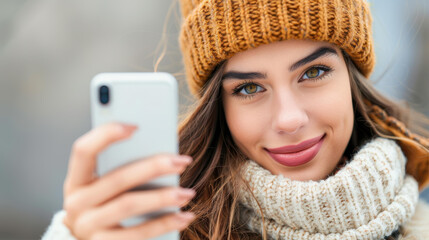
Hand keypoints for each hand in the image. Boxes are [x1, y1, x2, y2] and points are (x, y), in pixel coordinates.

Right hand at [62, 123, 194, 239]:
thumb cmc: (105, 205)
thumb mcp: (104, 186)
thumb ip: (121, 167)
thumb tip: (160, 151)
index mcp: (76, 180)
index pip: (83, 151)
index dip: (106, 135)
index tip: (136, 126)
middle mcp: (76, 203)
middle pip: (117, 179)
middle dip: (153, 167)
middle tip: (182, 161)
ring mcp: (87, 227)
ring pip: (128, 205)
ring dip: (163, 197)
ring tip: (187, 192)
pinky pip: (138, 234)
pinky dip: (165, 223)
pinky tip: (184, 217)